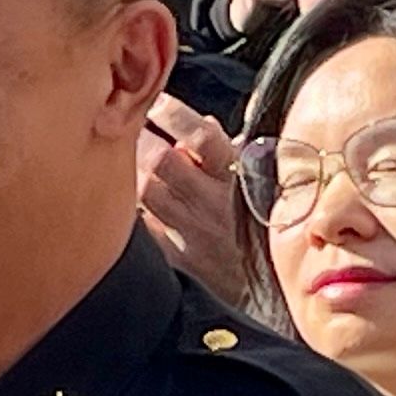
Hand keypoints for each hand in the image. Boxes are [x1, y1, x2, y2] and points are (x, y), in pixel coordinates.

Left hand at [135, 95, 255, 304]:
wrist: (271, 292)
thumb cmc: (264, 231)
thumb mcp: (264, 185)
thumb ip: (236, 153)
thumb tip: (209, 123)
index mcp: (239, 178)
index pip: (201, 135)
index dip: (174, 114)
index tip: (158, 104)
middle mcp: (213, 203)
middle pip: (161, 161)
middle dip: (140, 140)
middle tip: (129, 132)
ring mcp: (193, 233)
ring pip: (144, 191)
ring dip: (130, 172)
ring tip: (124, 162)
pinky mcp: (178, 260)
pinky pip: (143, 228)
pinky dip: (131, 210)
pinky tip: (126, 202)